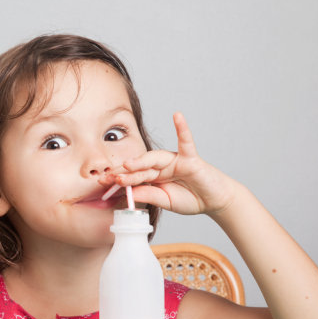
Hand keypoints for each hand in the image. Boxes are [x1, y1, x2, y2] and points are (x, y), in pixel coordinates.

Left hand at [100, 112, 236, 214]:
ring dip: (141, 161)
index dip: (120, 180)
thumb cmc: (190, 199)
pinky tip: (177, 116)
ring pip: (154, 159)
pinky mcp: (191, 158)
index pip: (133, 177)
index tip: (103, 183)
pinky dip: (182, 129)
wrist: (214, 201)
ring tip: (128, 165)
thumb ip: (149, 195)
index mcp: (153, 177)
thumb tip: (130, 193)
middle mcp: (161, 166)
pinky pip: (186, 141)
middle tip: (109, 176)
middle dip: (125, 172)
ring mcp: (175, 160)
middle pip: (140, 167)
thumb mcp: (165, 201)